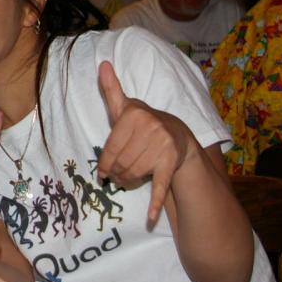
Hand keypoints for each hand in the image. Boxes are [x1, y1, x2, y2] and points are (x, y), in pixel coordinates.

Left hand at [96, 60, 193, 223]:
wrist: (180, 136)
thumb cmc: (143, 124)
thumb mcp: (126, 108)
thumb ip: (111, 89)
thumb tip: (102, 64)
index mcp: (133, 115)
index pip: (109, 150)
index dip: (104, 164)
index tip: (104, 171)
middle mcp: (150, 128)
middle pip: (120, 164)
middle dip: (117, 173)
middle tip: (121, 173)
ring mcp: (162, 146)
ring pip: (133, 176)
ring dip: (128, 182)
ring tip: (131, 176)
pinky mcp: (171, 164)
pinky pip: (160, 186)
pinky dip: (155, 203)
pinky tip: (150, 216)